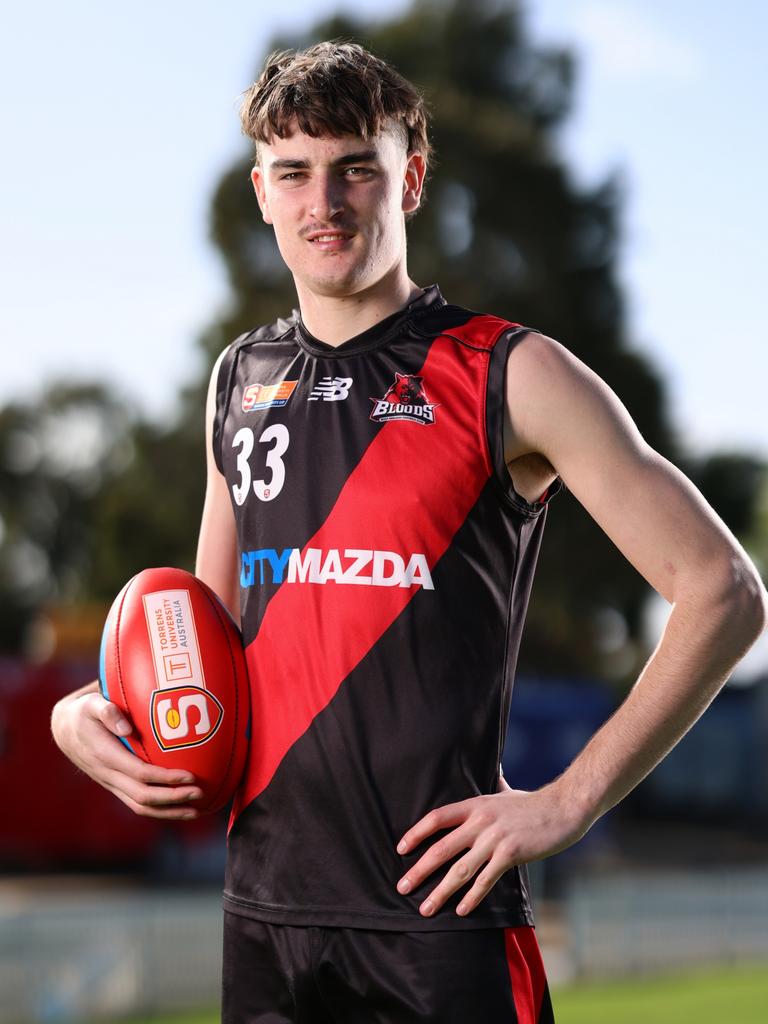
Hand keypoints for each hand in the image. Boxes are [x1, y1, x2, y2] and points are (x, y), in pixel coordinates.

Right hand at [51, 683, 201, 818]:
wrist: (66, 730)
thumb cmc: (85, 713)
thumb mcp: (92, 704)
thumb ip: (108, 712)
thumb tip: (127, 729)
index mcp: (105, 755)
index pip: (139, 773)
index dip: (165, 778)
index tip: (190, 776)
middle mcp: (108, 774)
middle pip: (143, 796)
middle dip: (172, 798)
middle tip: (199, 793)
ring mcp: (111, 783)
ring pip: (139, 806)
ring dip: (168, 811)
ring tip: (196, 809)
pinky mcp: (115, 786)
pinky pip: (137, 804)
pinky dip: (160, 810)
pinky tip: (180, 807)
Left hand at [395, 774, 590, 917]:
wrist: (563, 808)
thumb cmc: (533, 803)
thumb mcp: (505, 791)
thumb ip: (492, 785)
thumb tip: (490, 771)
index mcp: (475, 805)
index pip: (437, 817)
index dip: (416, 833)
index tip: (400, 848)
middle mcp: (480, 821)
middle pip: (442, 847)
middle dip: (420, 870)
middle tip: (402, 887)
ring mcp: (495, 838)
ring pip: (460, 869)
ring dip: (440, 891)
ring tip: (425, 908)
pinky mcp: (511, 854)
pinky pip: (485, 879)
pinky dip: (472, 897)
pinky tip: (461, 910)